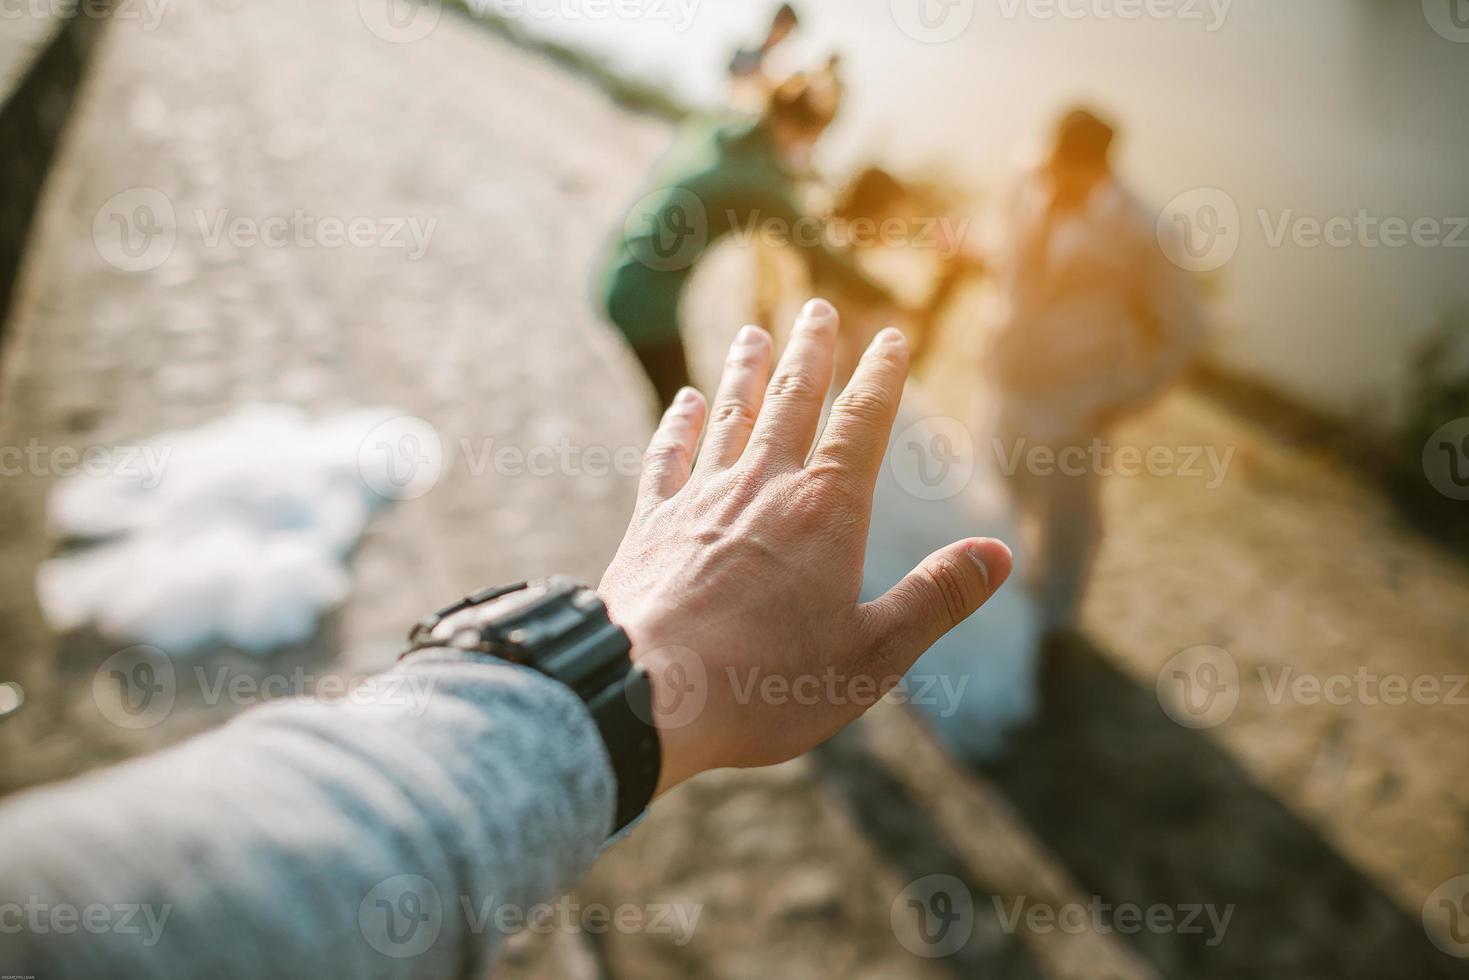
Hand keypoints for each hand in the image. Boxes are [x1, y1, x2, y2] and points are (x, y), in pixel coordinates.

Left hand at [598, 298, 1012, 795]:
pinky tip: (683, 403)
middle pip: (792, 400)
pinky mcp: (651, 523)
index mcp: (826, 511)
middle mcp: (763, 486)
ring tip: (752, 334)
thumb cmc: (766, 684)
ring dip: (745, 372)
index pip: (861, 423)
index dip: (881, 376)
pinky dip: (679, 424)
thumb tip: (999, 554)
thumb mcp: (873, 655)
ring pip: (729, 415)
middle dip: (811, 352)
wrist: (649, 693)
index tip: (891, 337)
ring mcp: (701, 498)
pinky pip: (668, 455)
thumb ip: (937, 598)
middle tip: (817, 309)